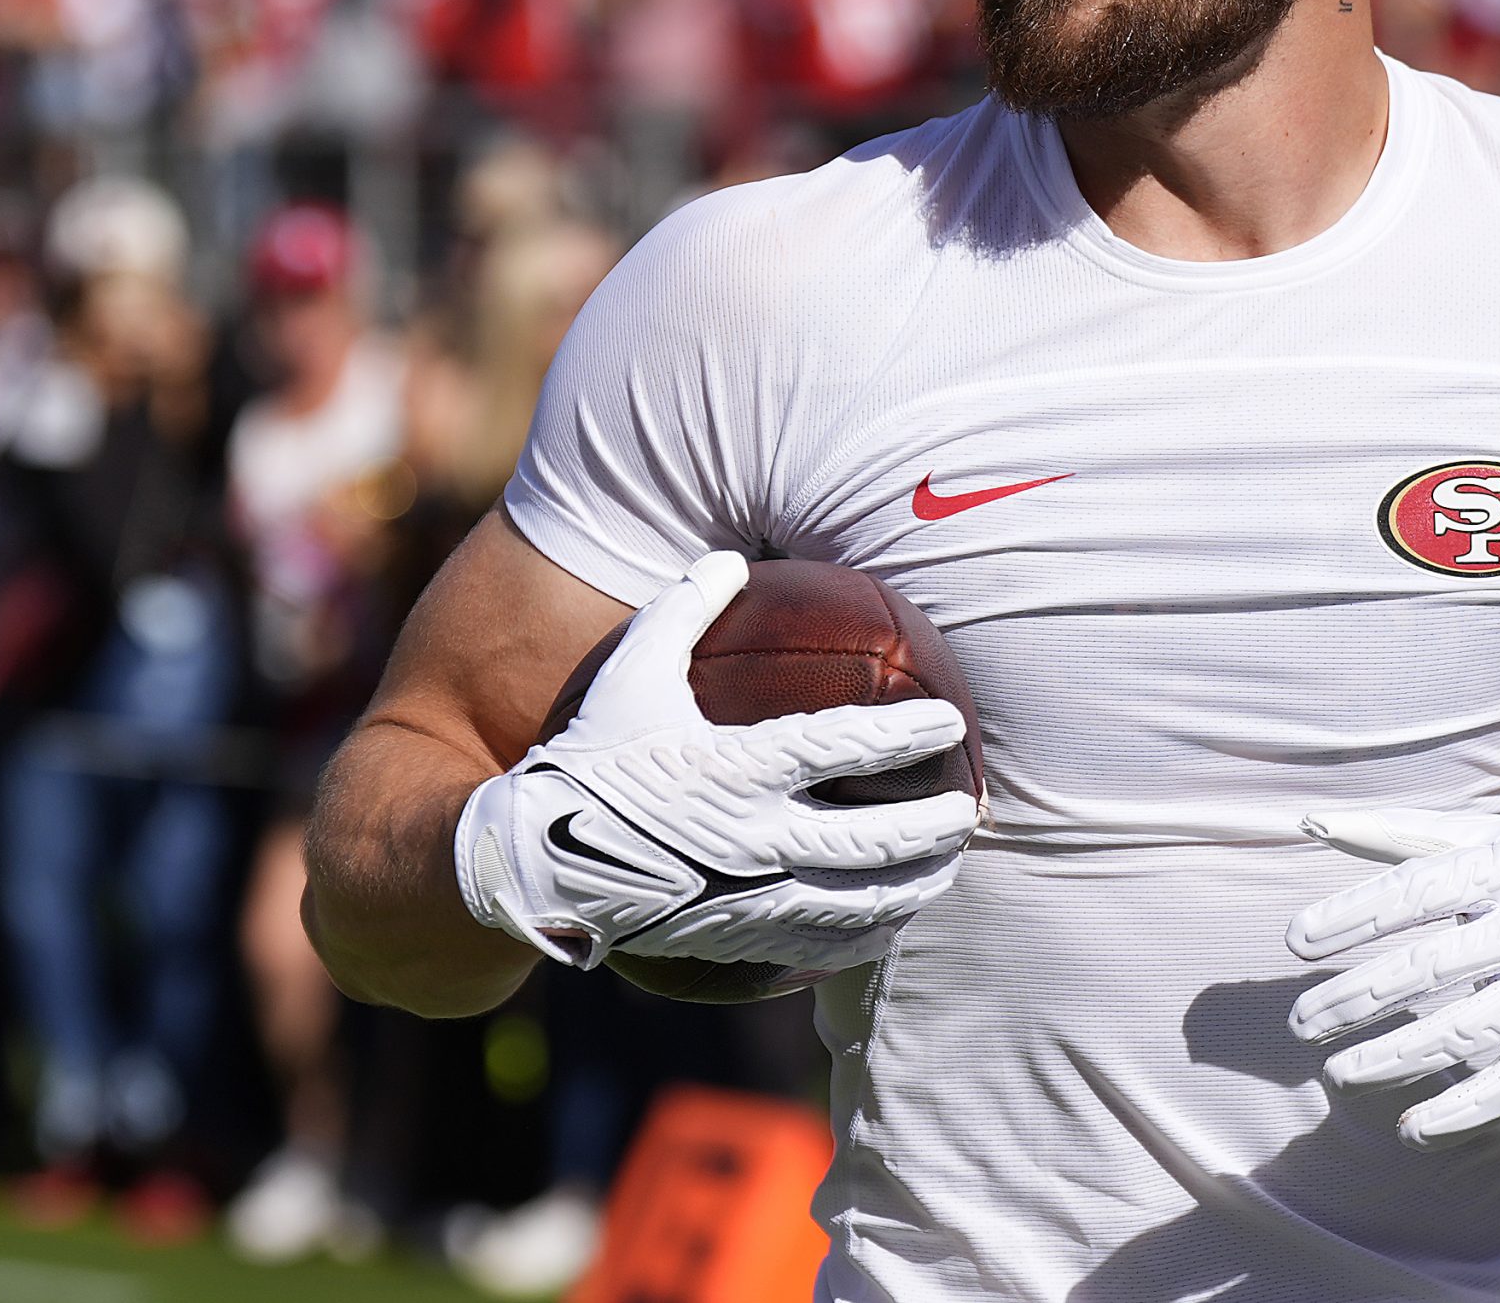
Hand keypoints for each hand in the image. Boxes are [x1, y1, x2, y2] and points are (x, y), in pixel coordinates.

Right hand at [455, 551, 979, 974]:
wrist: (531, 861)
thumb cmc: (588, 758)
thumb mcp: (630, 673)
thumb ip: (683, 610)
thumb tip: (730, 558)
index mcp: (735, 767)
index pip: (844, 745)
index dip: (906, 735)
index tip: (950, 724)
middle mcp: (752, 838)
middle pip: (871, 841)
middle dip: (932, 827)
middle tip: (968, 812)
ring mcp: (745, 897)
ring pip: (856, 902)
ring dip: (912, 886)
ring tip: (946, 869)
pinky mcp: (732, 937)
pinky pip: (817, 942)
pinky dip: (864, 932)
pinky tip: (888, 922)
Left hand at [1287, 811, 1499, 1146]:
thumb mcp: (1479, 839)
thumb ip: (1396, 834)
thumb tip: (1313, 825)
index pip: (1419, 890)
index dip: (1356, 915)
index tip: (1295, 941)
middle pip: (1435, 966)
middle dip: (1362, 997)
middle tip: (1301, 1021)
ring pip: (1470, 1030)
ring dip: (1399, 1056)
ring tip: (1337, 1072)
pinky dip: (1464, 1112)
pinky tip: (1411, 1130)